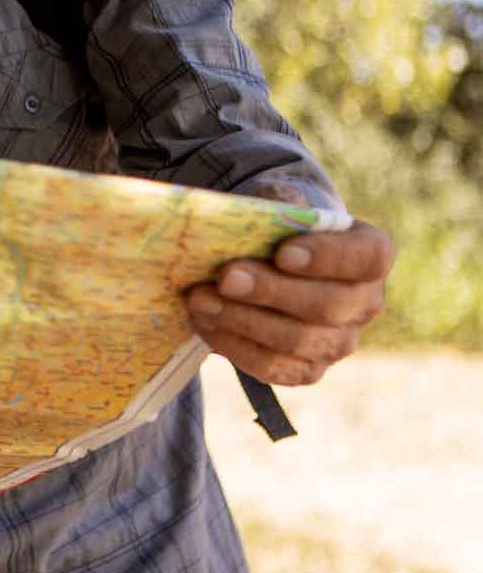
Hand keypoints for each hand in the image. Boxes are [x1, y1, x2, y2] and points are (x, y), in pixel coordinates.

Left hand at [186, 190, 394, 384]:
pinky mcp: (308, 369)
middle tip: (226, 278)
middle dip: (271, 292)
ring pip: (298, 341)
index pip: (367, 258)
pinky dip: (235, 345)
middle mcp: (365, 302)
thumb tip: (268, 209)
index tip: (283, 252)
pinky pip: (274, 367)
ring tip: (202, 299)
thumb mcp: (281, 205)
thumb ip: (279, 204)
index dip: (328, 257)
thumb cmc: (277, 229)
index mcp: (370, 253)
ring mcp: (339, 341)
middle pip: (328, 305)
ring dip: (244, 320)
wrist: (267, 262)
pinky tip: (205, 322)